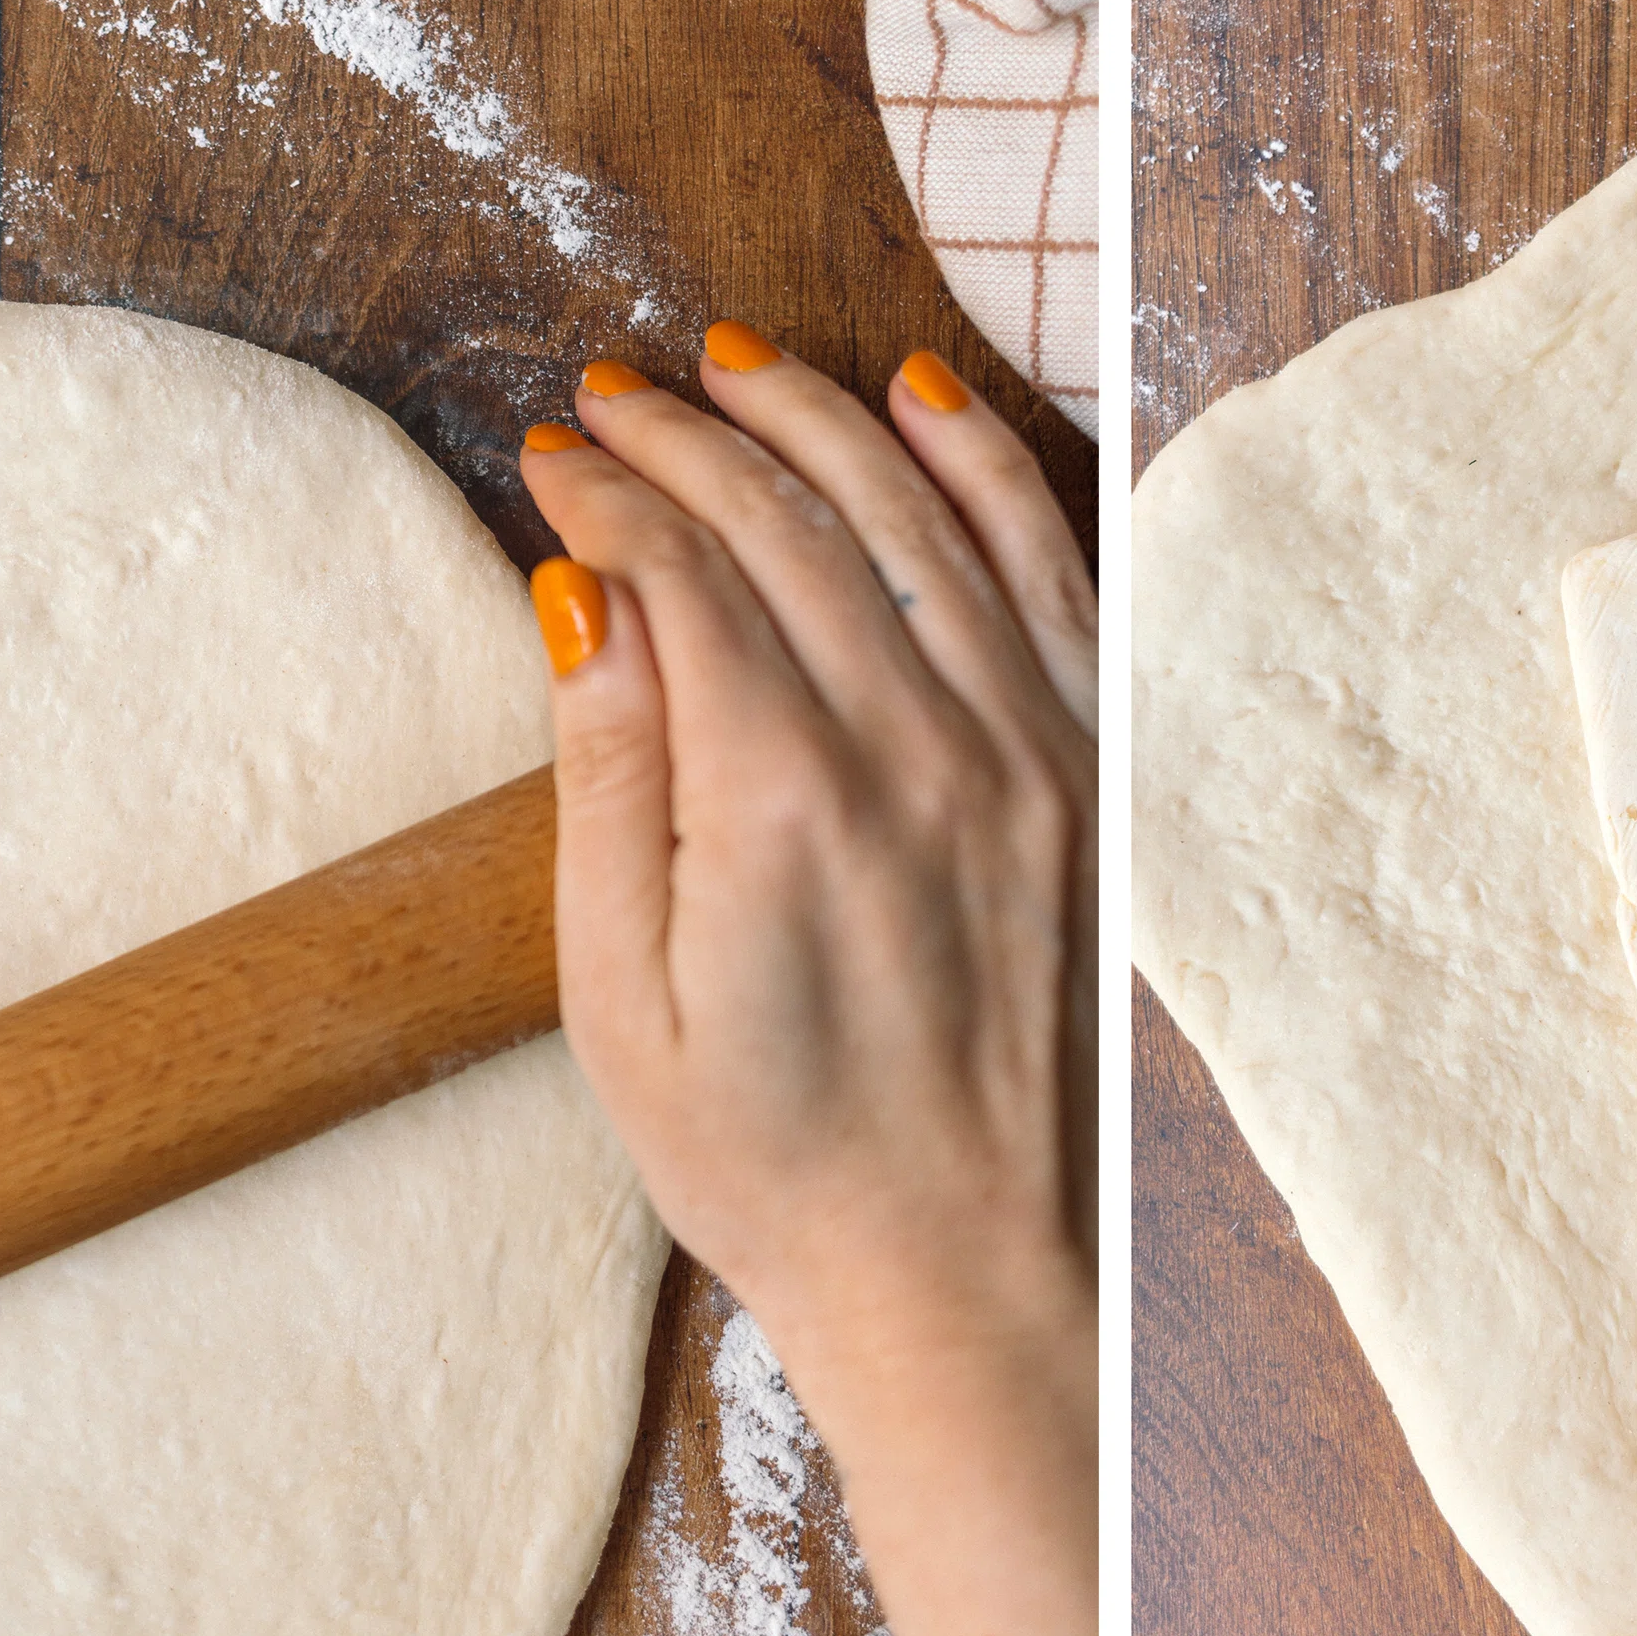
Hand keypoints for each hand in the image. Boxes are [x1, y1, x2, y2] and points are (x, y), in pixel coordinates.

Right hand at [521, 331, 1095, 1635]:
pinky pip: (1047, 572)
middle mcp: (922, 750)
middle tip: (615, 392)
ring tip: (738, 367)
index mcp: (784, 803)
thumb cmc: (768, 1157)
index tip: (547, 450)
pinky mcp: (1088, 774)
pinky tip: (927, 402)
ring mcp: (1027, 753)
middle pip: (794, 519)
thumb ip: (608, 778)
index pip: (683, 568)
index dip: (606, 489)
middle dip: (688, 434)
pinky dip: (987, 469)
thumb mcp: (621, 998)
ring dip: (823, 419)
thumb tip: (581, 594)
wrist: (962, 1268)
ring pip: (920, 515)